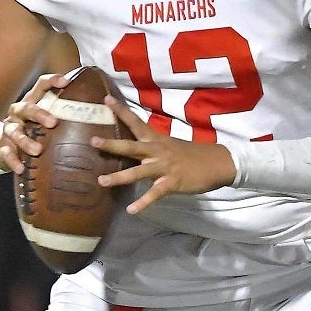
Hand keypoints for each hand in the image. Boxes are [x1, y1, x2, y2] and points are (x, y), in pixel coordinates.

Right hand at [0, 72, 71, 173]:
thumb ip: (61, 114)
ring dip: (26, 141)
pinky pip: (6, 153)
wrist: (0, 144)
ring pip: (15, 132)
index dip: (52, 81)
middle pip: (27, 108)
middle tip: (54, 123)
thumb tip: (97, 111)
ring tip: (38, 150)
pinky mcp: (2, 146)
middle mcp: (18, 113)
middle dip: (40, 114)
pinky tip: (21, 168)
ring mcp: (9, 129)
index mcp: (31, 102)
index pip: (40, 86)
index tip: (66, 82)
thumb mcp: (42, 118)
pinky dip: (13, 160)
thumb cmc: (30, 129)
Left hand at [92, 96, 236, 214]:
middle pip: (132, 146)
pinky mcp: (172, 183)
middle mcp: (158, 151)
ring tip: (101, 181)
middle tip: (92, 141)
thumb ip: (152, 146)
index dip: (121, 111)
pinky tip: (131, 210)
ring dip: (119, 177)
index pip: (136, 122)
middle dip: (112, 144)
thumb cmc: (192, 154)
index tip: (105, 100)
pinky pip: (155, 194)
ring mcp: (165, 167)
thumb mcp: (170, 145)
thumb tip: (134, 147)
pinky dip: (143, 203)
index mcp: (157, 140)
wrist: (217, 163)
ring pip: (138, 172)